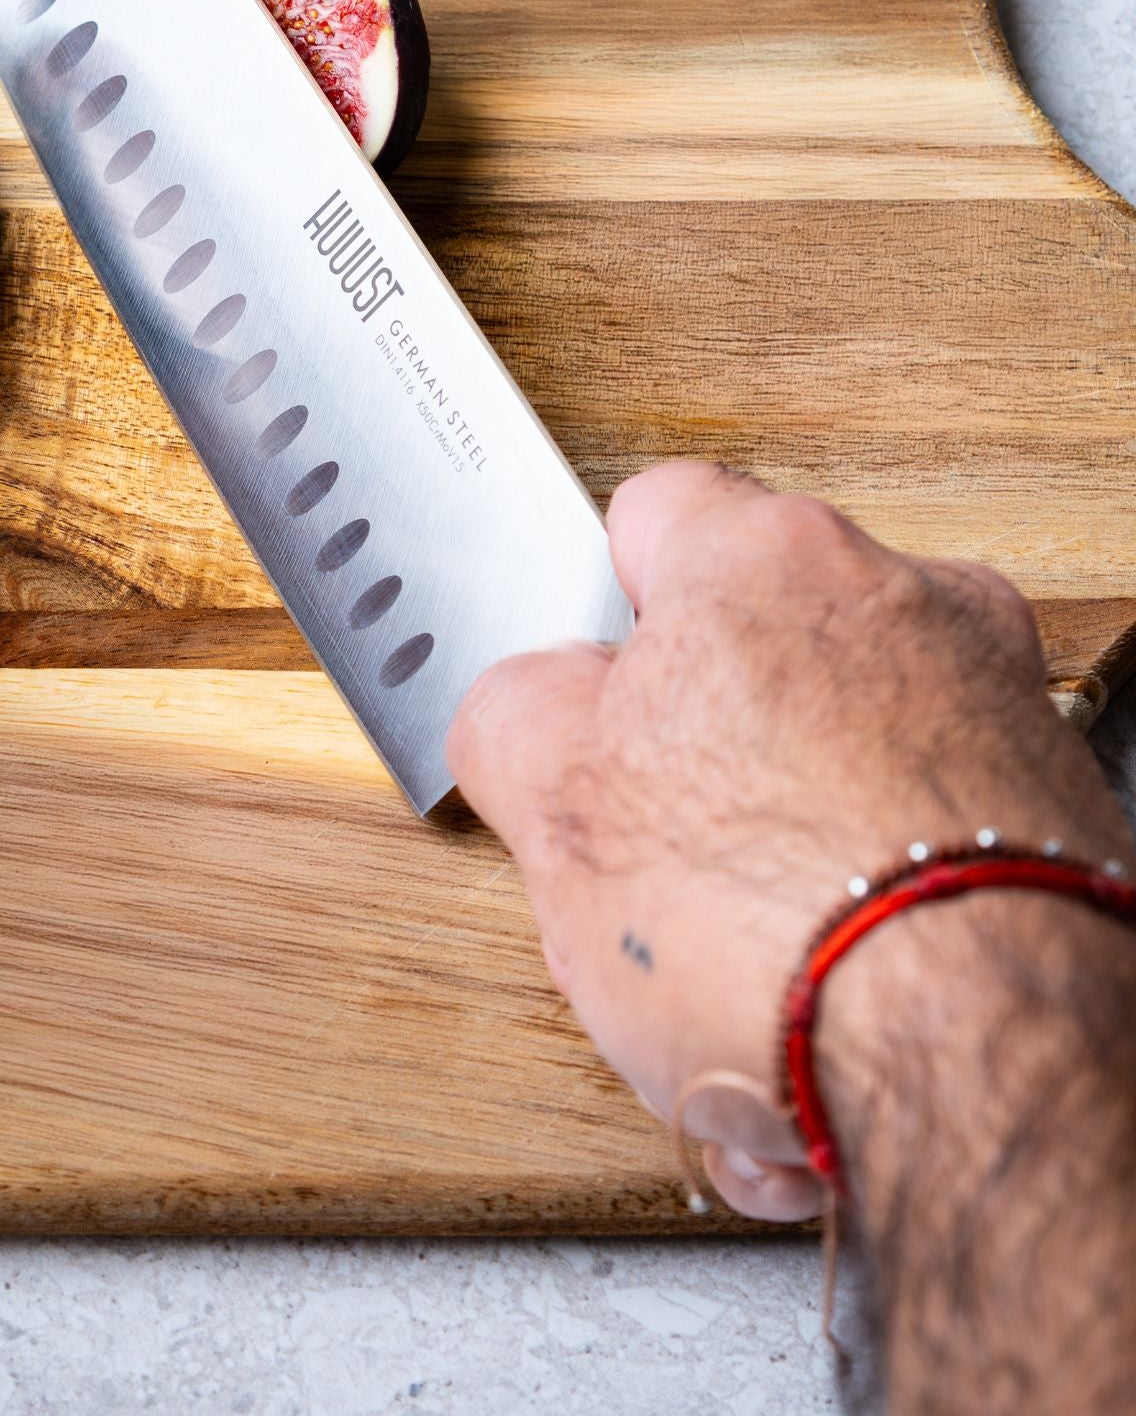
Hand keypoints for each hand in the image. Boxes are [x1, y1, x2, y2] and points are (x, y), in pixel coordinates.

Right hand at [448, 463, 1135, 1220]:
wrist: (986, 1066)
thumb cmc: (780, 915)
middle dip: (692, 763)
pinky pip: (923, 857)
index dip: (600, 602)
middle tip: (642, 863)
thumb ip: (515, 713)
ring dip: (781, 858)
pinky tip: (821, 1018)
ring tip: (733, 980)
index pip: (655, 513)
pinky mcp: (1064, 828)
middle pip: (752, 656)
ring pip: (840, 769)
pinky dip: (870, 922)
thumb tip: (532, 706)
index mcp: (767, 560)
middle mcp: (907, 605)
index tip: (588, 680)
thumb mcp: (550, 802)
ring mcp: (1001, 715)